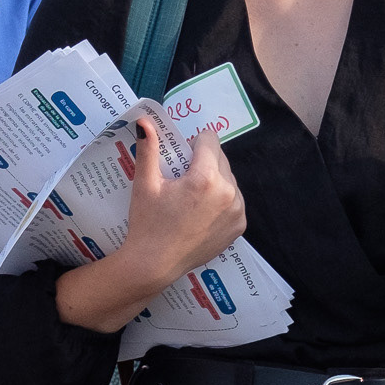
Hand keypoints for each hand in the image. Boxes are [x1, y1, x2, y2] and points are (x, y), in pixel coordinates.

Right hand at [56, 115, 245, 334]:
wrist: (155, 264)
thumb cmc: (147, 222)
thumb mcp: (145, 183)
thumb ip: (149, 149)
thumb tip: (144, 120)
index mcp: (206, 177)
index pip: (209, 139)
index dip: (193, 144)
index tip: (180, 158)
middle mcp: (228, 192)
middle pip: (221, 158)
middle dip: (204, 162)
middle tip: (183, 180)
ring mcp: (237, 211)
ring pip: (229, 179)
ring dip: (215, 180)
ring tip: (192, 197)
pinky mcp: (239, 226)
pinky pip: (234, 201)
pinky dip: (222, 200)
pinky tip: (202, 212)